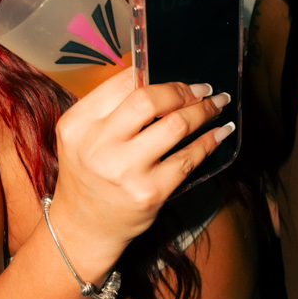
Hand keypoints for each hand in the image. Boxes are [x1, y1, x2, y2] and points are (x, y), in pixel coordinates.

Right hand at [46, 68, 233, 277]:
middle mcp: (98, 145)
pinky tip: (219, 133)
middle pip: (149, 100)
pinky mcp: (150, 192)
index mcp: (78, 124)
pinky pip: (188, 158)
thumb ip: (110, 109)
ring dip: (204, 111)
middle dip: (183, 90)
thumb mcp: (83, 137)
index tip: (175, 75)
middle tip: (202, 89)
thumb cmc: (89, 174)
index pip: (122, 83)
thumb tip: (157, 78)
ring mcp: (125, 171)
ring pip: (176, 126)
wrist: (84, 227)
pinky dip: (209, 141)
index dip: (154, 71)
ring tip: (217, 105)